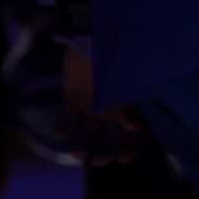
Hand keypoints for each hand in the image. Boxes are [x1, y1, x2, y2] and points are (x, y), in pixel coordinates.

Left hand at [60, 45, 145, 166]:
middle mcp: (107, 105)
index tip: (126, 158)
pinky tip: (61, 134)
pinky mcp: (71, 93)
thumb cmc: (113, 60)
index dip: (130, 144)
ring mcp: (89, 100)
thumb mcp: (122, 88)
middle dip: (103, 151)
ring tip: (77, 153)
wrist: (90, 36)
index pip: (131, 129)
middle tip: (97, 162)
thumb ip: (128, 110)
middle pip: (106, 135)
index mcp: (124, 103)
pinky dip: (64, 126)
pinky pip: (67, 115)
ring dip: (82, 144)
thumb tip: (137, 129)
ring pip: (86, 130)